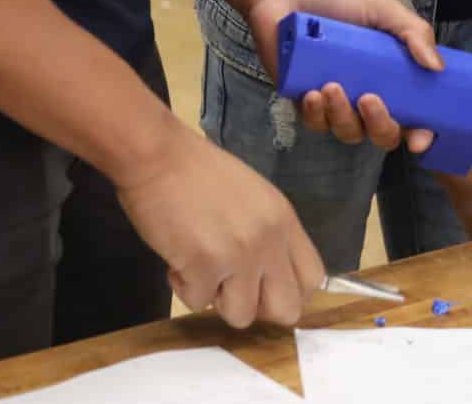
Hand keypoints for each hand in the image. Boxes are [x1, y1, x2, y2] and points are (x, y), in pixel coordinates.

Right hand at [112, 126, 326, 327]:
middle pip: (287, 309)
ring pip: (242, 316)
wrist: (158, 156)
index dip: (289, 291)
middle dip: (258, 308)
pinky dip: (183, 286)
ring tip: (200, 268)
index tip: (264, 288)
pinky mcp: (203, 266)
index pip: (313, 277)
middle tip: (231, 288)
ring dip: (217, 299)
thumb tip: (269, 276)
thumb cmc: (198, 172)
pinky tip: (176, 258)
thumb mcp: (253, 197)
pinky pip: (197, 303)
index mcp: (284, 220)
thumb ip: (268, 233)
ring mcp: (238, 255)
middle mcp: (269, 240)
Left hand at [249, 0, 444, 153]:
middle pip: (383, 134)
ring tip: (331, 86)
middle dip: (379, 125)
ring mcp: (336, 102)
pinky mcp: (306, 102)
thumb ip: (414, 33)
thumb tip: (437, 68)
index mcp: (392, 78)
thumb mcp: (384, 10)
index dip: (421, 134)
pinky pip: (316, 123)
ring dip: (342, 116)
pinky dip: (316, 113)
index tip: (418, 140)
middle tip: (369, 99)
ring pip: (347, 132)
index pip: (415, 117)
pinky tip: (312, 93)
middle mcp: (367, 95)